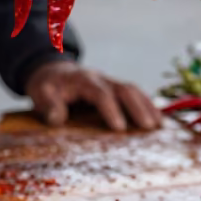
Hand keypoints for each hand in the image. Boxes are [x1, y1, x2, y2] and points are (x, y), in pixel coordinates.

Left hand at [26, 60, 161, 131]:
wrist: (52, 72)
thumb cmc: (47, 86)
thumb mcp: (40, 92)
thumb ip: (48, 104)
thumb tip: (57, 119)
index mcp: (82, 80)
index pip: (99, 92)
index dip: (110, 108)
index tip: (119, 128)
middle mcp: (100, 78)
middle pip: (123, 88)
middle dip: (137, 107)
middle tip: (149, 127)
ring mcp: (110, 82)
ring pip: (133, 90)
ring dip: (147, 106)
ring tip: (160, 126)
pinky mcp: (116, 89)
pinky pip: (135, 94)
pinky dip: (148, 105)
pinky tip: (159, 122)